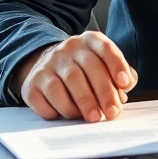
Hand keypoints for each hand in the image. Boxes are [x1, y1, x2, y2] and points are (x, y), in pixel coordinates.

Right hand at [10, 32, 138, 121]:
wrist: (46, 64)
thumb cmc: (84, 70)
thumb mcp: (104, 65)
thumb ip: (119, 76)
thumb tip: (124, 90)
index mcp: (89, 41)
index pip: (105, 48)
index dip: (117, 65)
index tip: (125, 84)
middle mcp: (68, 49)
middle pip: (87, 68)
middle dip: (103, 93)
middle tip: (112, 112)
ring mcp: (47, 64)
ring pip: (64, 84)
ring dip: (81, 104)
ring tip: (93, 117)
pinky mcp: (32, 83)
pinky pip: (44, 100)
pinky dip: (58, 111)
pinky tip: (69, 116)